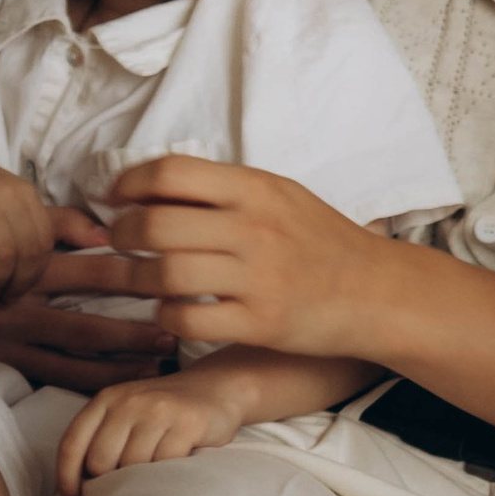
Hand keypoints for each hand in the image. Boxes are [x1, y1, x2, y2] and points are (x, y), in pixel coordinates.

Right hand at [0, 149, 54, 344]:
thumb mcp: (14, 204)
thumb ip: (58, 223)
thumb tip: (105, 241)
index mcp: (24, 194)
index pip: (45, 241)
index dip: (35, 271)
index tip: (23, 288)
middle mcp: (7, 195)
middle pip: (28, 250)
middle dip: (19, 281)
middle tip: (6, 295)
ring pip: (4, 254)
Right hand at [0, 212, 171, 385]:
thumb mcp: (20, 226)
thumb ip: (63, 223)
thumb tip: (109, 231)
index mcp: (28, 270)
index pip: (94, 273)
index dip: (137, 279)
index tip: (173, 285)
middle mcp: (16, 311)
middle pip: (87, 329)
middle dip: (133, 337)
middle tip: (172, 337)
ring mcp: (8, 345)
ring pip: (72, 366)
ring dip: (117, 370)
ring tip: (156, 368)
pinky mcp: (3, 367)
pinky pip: (52, 382)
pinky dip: (89, 386)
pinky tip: (119, 385)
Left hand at [51, 157, 381, 361]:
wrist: (377, 291)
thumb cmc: (321, 242)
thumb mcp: (281, 197)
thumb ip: (224, 191)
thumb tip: (151, 186)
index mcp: (257, 189)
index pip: (172, 172)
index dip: (130, 184)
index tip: (117, 198)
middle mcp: (256, 228)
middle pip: (157, 225)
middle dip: (122, 235)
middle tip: (119, 242)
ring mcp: (258, 278)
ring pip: (165, 275)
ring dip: (135, 280)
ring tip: (137, 280)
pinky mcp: (260, 323)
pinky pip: (187, 320)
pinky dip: (167, 316)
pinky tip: (172, 310)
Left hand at [56, 360, 259, 495]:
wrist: (218, 388)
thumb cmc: (163, 412)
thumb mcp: (126, 414)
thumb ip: (100, 439)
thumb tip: (76, 490)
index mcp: (106, 399)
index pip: (72, 444)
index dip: (67, 479)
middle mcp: (129, 401)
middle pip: (100, 461)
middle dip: (110, 480)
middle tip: (129, 482)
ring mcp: (159, 409)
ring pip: (133, 466)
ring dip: (142, 478)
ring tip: (155, 472)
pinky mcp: (188, 422)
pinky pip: (166, 465)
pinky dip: (168, 474)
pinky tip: (177, 465)